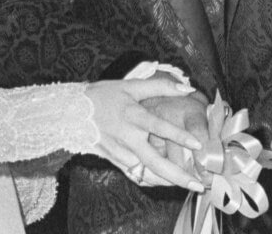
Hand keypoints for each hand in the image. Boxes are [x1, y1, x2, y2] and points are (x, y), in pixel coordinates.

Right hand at [86, 79, 205, 190]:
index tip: (198, 144)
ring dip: (168, 182)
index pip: (159, 127)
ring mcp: (121, 152)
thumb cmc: (104, 96)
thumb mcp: (130, 85)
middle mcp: (128, 137)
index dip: (179, 135)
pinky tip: (167, 182)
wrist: (73, 112)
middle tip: (199, 185)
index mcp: (134, 116)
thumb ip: (160, 86)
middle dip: (179, 176)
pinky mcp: (115, 161)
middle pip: (155, 162)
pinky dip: (153, 180)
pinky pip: (137, 175)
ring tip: (189, 186)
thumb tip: (188, 88)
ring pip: (147, 173)